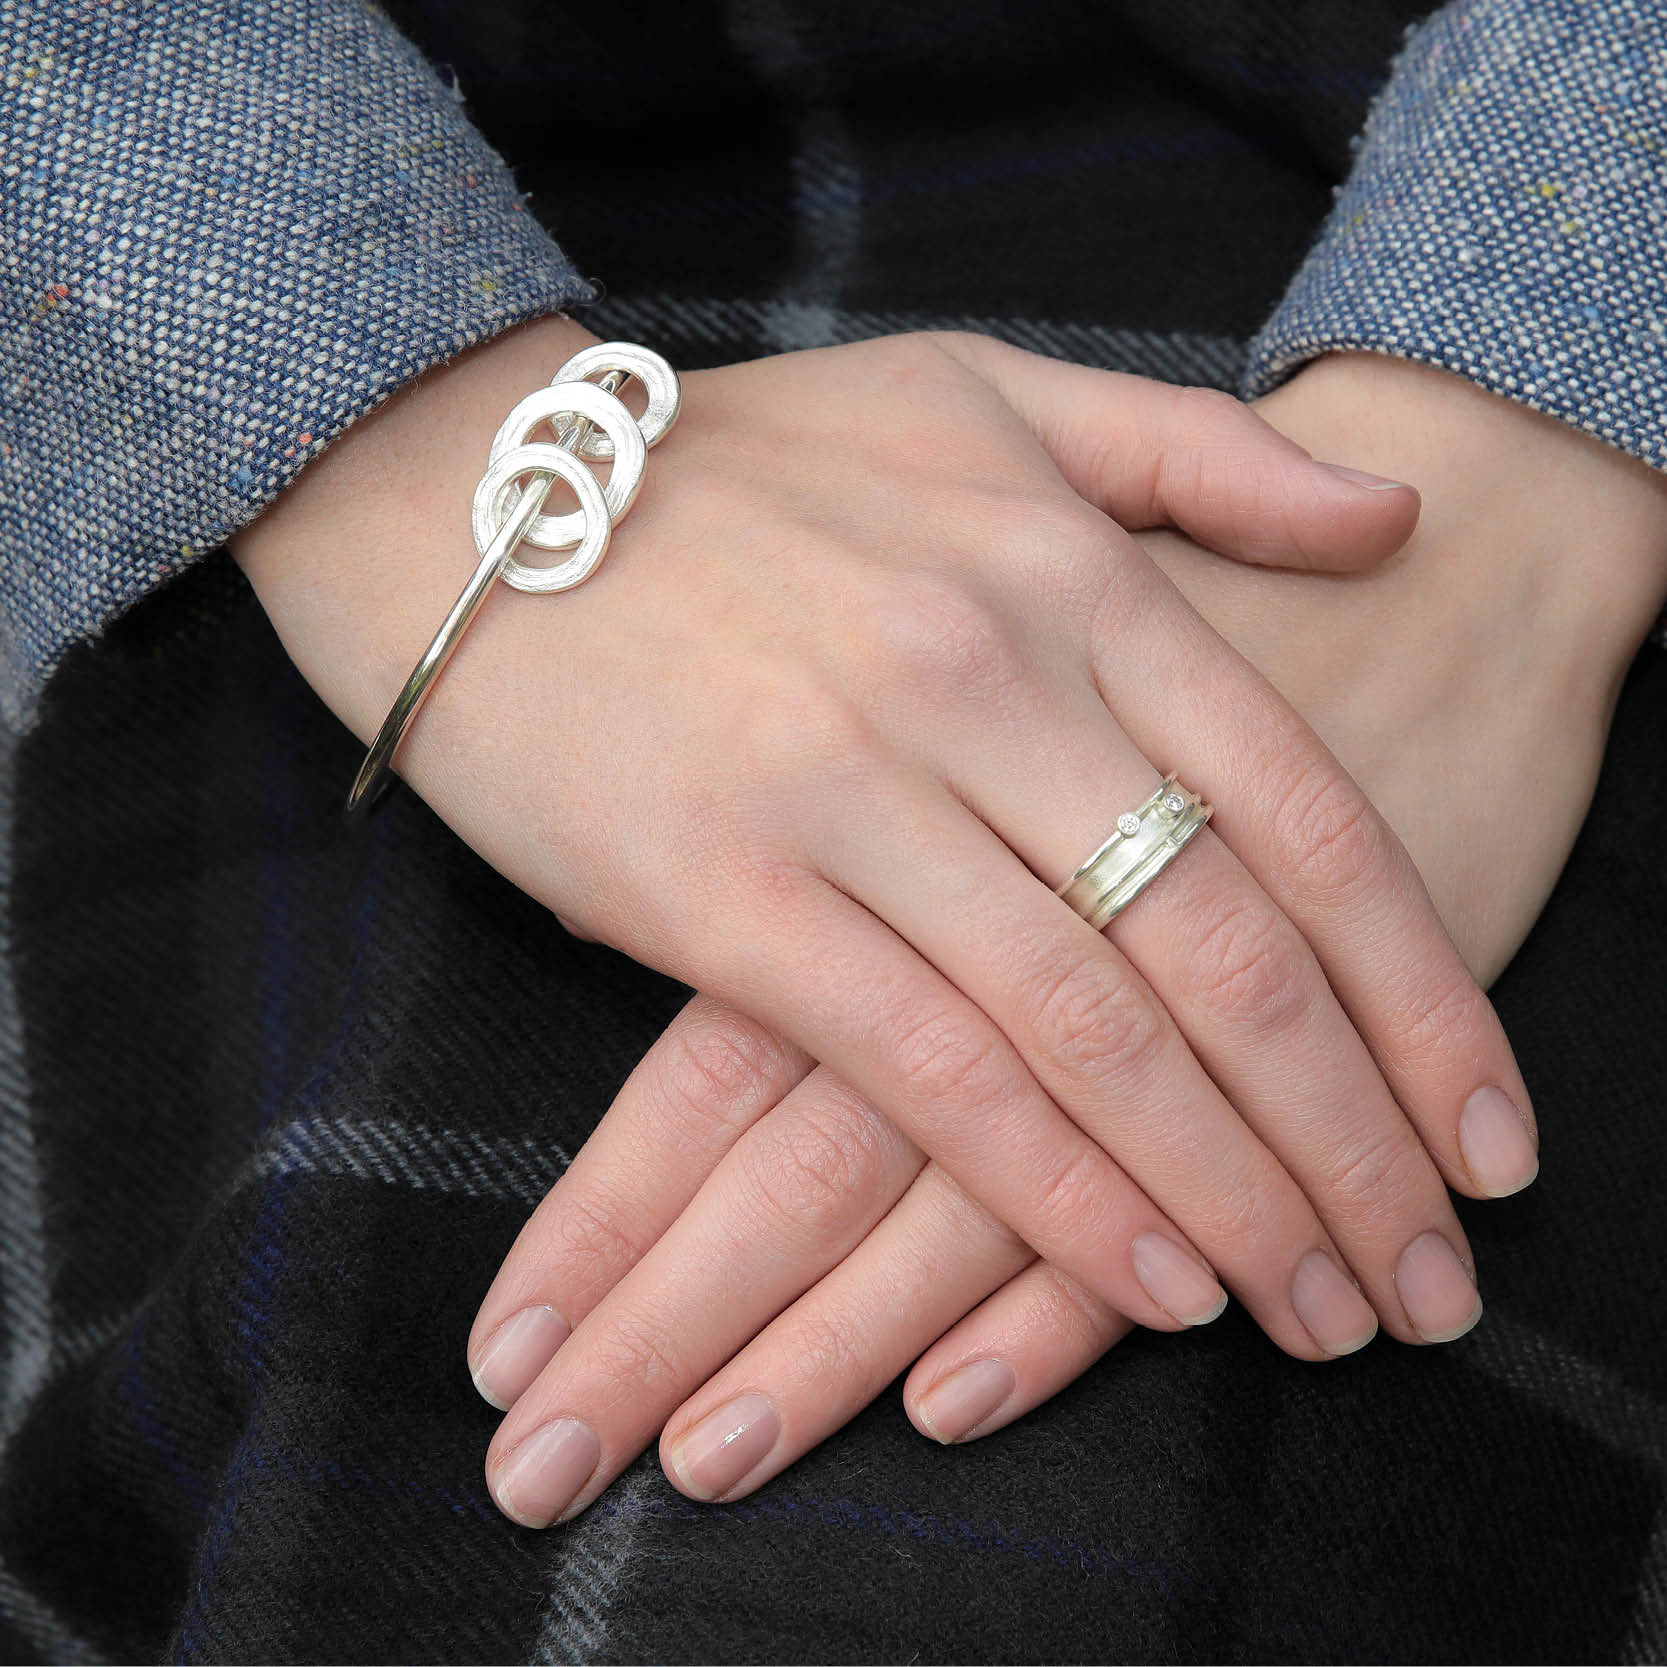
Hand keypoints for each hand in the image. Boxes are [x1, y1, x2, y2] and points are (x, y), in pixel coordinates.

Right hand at [465, 353, 1666, 1517]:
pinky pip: (931, 1071)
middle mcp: (985, 684)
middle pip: (1229, 953)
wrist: (474, 501)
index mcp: (1068, 576)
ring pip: (1097, 1033)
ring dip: (1231, 1198)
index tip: (1489, 1133)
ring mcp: (854, 793)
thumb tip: (1391, 514)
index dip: (1424, 996)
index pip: (1305, 817)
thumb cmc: (741, 459)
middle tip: (1430, 1282)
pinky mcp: (726, 897)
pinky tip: (1145, 1281)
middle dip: (1355, 1143)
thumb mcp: (985, 394)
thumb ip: (1201, 457)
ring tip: (1322, 1313)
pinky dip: (1056, 1190)